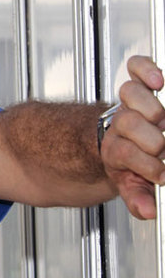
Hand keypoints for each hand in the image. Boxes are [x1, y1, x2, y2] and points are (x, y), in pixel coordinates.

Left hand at [101, 55, 164, 218]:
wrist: (117, 141)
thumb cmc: (129, 160)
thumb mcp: (131, 184)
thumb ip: (138, 196)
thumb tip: (147, 210)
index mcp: (116, 149)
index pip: (125, 153)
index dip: (145, 165)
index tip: (162, 175)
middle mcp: (121, 123)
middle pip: (129, 123)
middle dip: (151, 139)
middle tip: (162, 148)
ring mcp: (130, 104)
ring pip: (131, 96)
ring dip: (149, 108)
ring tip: (160, 119)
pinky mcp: (141, 85)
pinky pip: (138, 67)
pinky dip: (146, 69)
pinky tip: (158, 81)